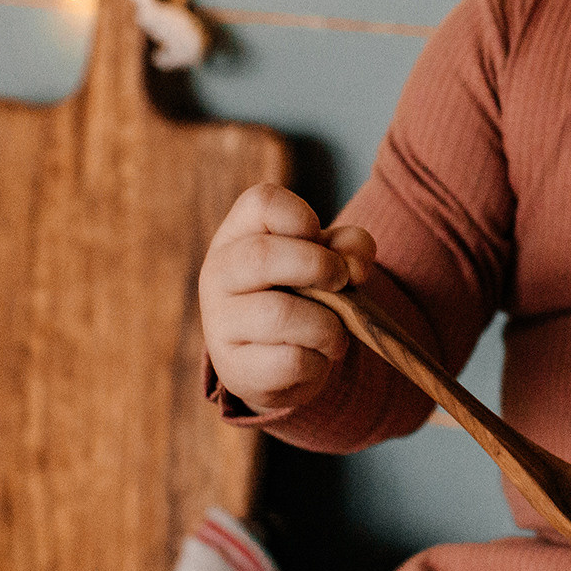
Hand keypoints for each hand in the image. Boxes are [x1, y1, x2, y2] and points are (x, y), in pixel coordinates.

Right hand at [199, 183, 376, 414]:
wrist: (281, 361)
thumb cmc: (305, 295)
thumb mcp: (328, 260)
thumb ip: (349, 248)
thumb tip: (352, 267)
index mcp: (238, 235)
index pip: (262, 202)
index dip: (303, 217)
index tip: (319, 239)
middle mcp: (218, 274)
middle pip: (262, 256)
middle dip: (319, 267)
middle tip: (341, 282)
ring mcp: (220, 323)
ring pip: (280, 315)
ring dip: (327, 325)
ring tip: (334, 332)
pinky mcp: (235, 369)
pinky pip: (290, 360)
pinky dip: (318, 361)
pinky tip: (314, 358)